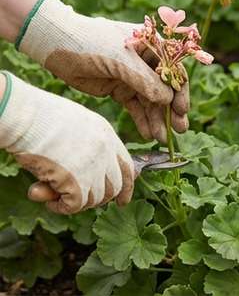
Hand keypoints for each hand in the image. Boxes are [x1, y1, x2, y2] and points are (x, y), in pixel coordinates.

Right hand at [0, 73, 133, 213]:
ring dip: (76, 202)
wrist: (27, 117)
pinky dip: (60, 207)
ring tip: (54, 193)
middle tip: (79, 202)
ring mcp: (94, 167)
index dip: (126, 186)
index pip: (127, 167)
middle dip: (98, 199)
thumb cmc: (40, 119)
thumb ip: (83, 150)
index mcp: (107, 135)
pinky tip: (47, 198)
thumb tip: (80, 181)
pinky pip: (75, 206)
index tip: (122, 200)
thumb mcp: (73, 128)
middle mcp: (106, 151)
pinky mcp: (78, 181)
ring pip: (95, 199)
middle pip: (114, 187)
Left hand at [18, 0, 187, 141]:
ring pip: (150, 101)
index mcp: (152, 46)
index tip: (182, 111)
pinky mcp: (118, 89)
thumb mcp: (120, 60)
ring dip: (157, 119)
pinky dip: (142, 120)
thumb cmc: (91, 43)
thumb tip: (167, 99)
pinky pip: (135, 107)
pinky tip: (148, 133)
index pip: (174, 70)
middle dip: (172, 109)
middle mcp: (146, 62)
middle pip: (165, 88)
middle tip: (180, 130)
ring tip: (162, 138)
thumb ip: (144, 80)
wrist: (55, 45)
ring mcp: (132, 76)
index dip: (180, 91)